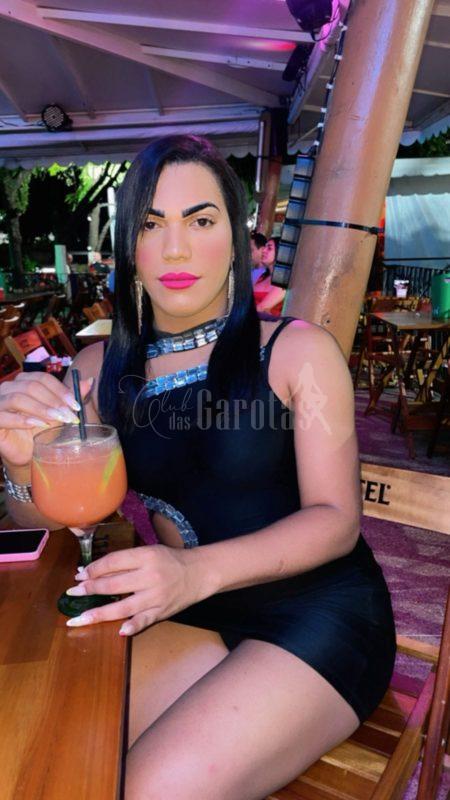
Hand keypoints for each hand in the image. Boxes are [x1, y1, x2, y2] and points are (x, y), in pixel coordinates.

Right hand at [0, 373, 93, 466]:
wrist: (26, 452)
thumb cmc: (41, 430)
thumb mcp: (59, 412)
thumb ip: (71, 397)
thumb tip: (90, 381)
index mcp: (24, 381)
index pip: (42, 378)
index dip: (60, 390)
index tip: (76, 406)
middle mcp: (8, 388)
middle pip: (31, 386)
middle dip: (53, 401)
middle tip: (69, 416)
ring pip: (18, 398)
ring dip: (41, 409)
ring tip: (57, 420)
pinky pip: (4, 416)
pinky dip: (22, 420)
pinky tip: (38, 425)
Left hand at [65, 545, 206, 634]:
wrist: (199, 573)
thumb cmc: (169, 560)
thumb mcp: (149, 552)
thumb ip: (125, 561)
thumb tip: (93, 571)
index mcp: (146, 556)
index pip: (113, 562)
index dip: (94, 569)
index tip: (80, 575)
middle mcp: (150, 576)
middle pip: (114, 585)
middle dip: (90, 589)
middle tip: (73, 593)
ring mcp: (156, 596)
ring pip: (123, 607)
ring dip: (99, 613)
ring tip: (80, 618)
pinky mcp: (161, 612)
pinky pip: (144, 621)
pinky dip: (132, 626)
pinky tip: (119, 631)